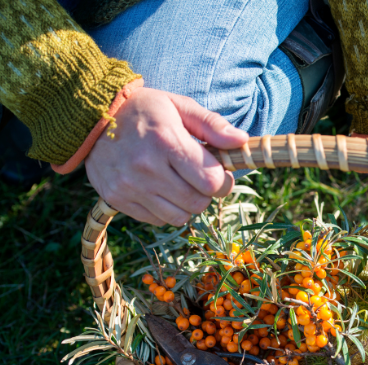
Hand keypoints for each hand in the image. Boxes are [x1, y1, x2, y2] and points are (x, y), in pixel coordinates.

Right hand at [85, 87, 248, 225]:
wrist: (89, 116)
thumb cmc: (143, 110)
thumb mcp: (179, 106)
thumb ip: (212, 125)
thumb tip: (242, 141)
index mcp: (166, 141)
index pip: (212, 181)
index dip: (223, 181)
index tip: (219, 173)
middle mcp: (147, 168)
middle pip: (198, 203)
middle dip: (205, 193)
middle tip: (197, 177)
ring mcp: (129, 187)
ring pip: (179, 217)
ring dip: (186, 204)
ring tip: (177, 183)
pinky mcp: (117, 200)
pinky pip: (157, 221)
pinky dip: (164, 210)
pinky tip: (158, 189)